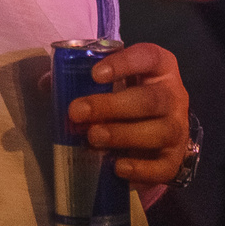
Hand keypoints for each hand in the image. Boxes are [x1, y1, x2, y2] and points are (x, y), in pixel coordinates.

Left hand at [65, 41, 190, 187]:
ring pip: (160, 132)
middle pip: (151, 99)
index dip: (124, 63)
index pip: (148, 57)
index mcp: (159, 67)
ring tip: (93, 139)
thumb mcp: (112, 80)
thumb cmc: (129, 96)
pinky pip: (163, 167)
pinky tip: (117, 167)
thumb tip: (46, 83)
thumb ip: (81, 77)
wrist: (162, 129)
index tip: (95, 73)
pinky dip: (140, 169)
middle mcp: (174, 95)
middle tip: (78, 112)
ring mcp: (178, 128)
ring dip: (123, 136)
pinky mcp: (175, 158)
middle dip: (112, 106)